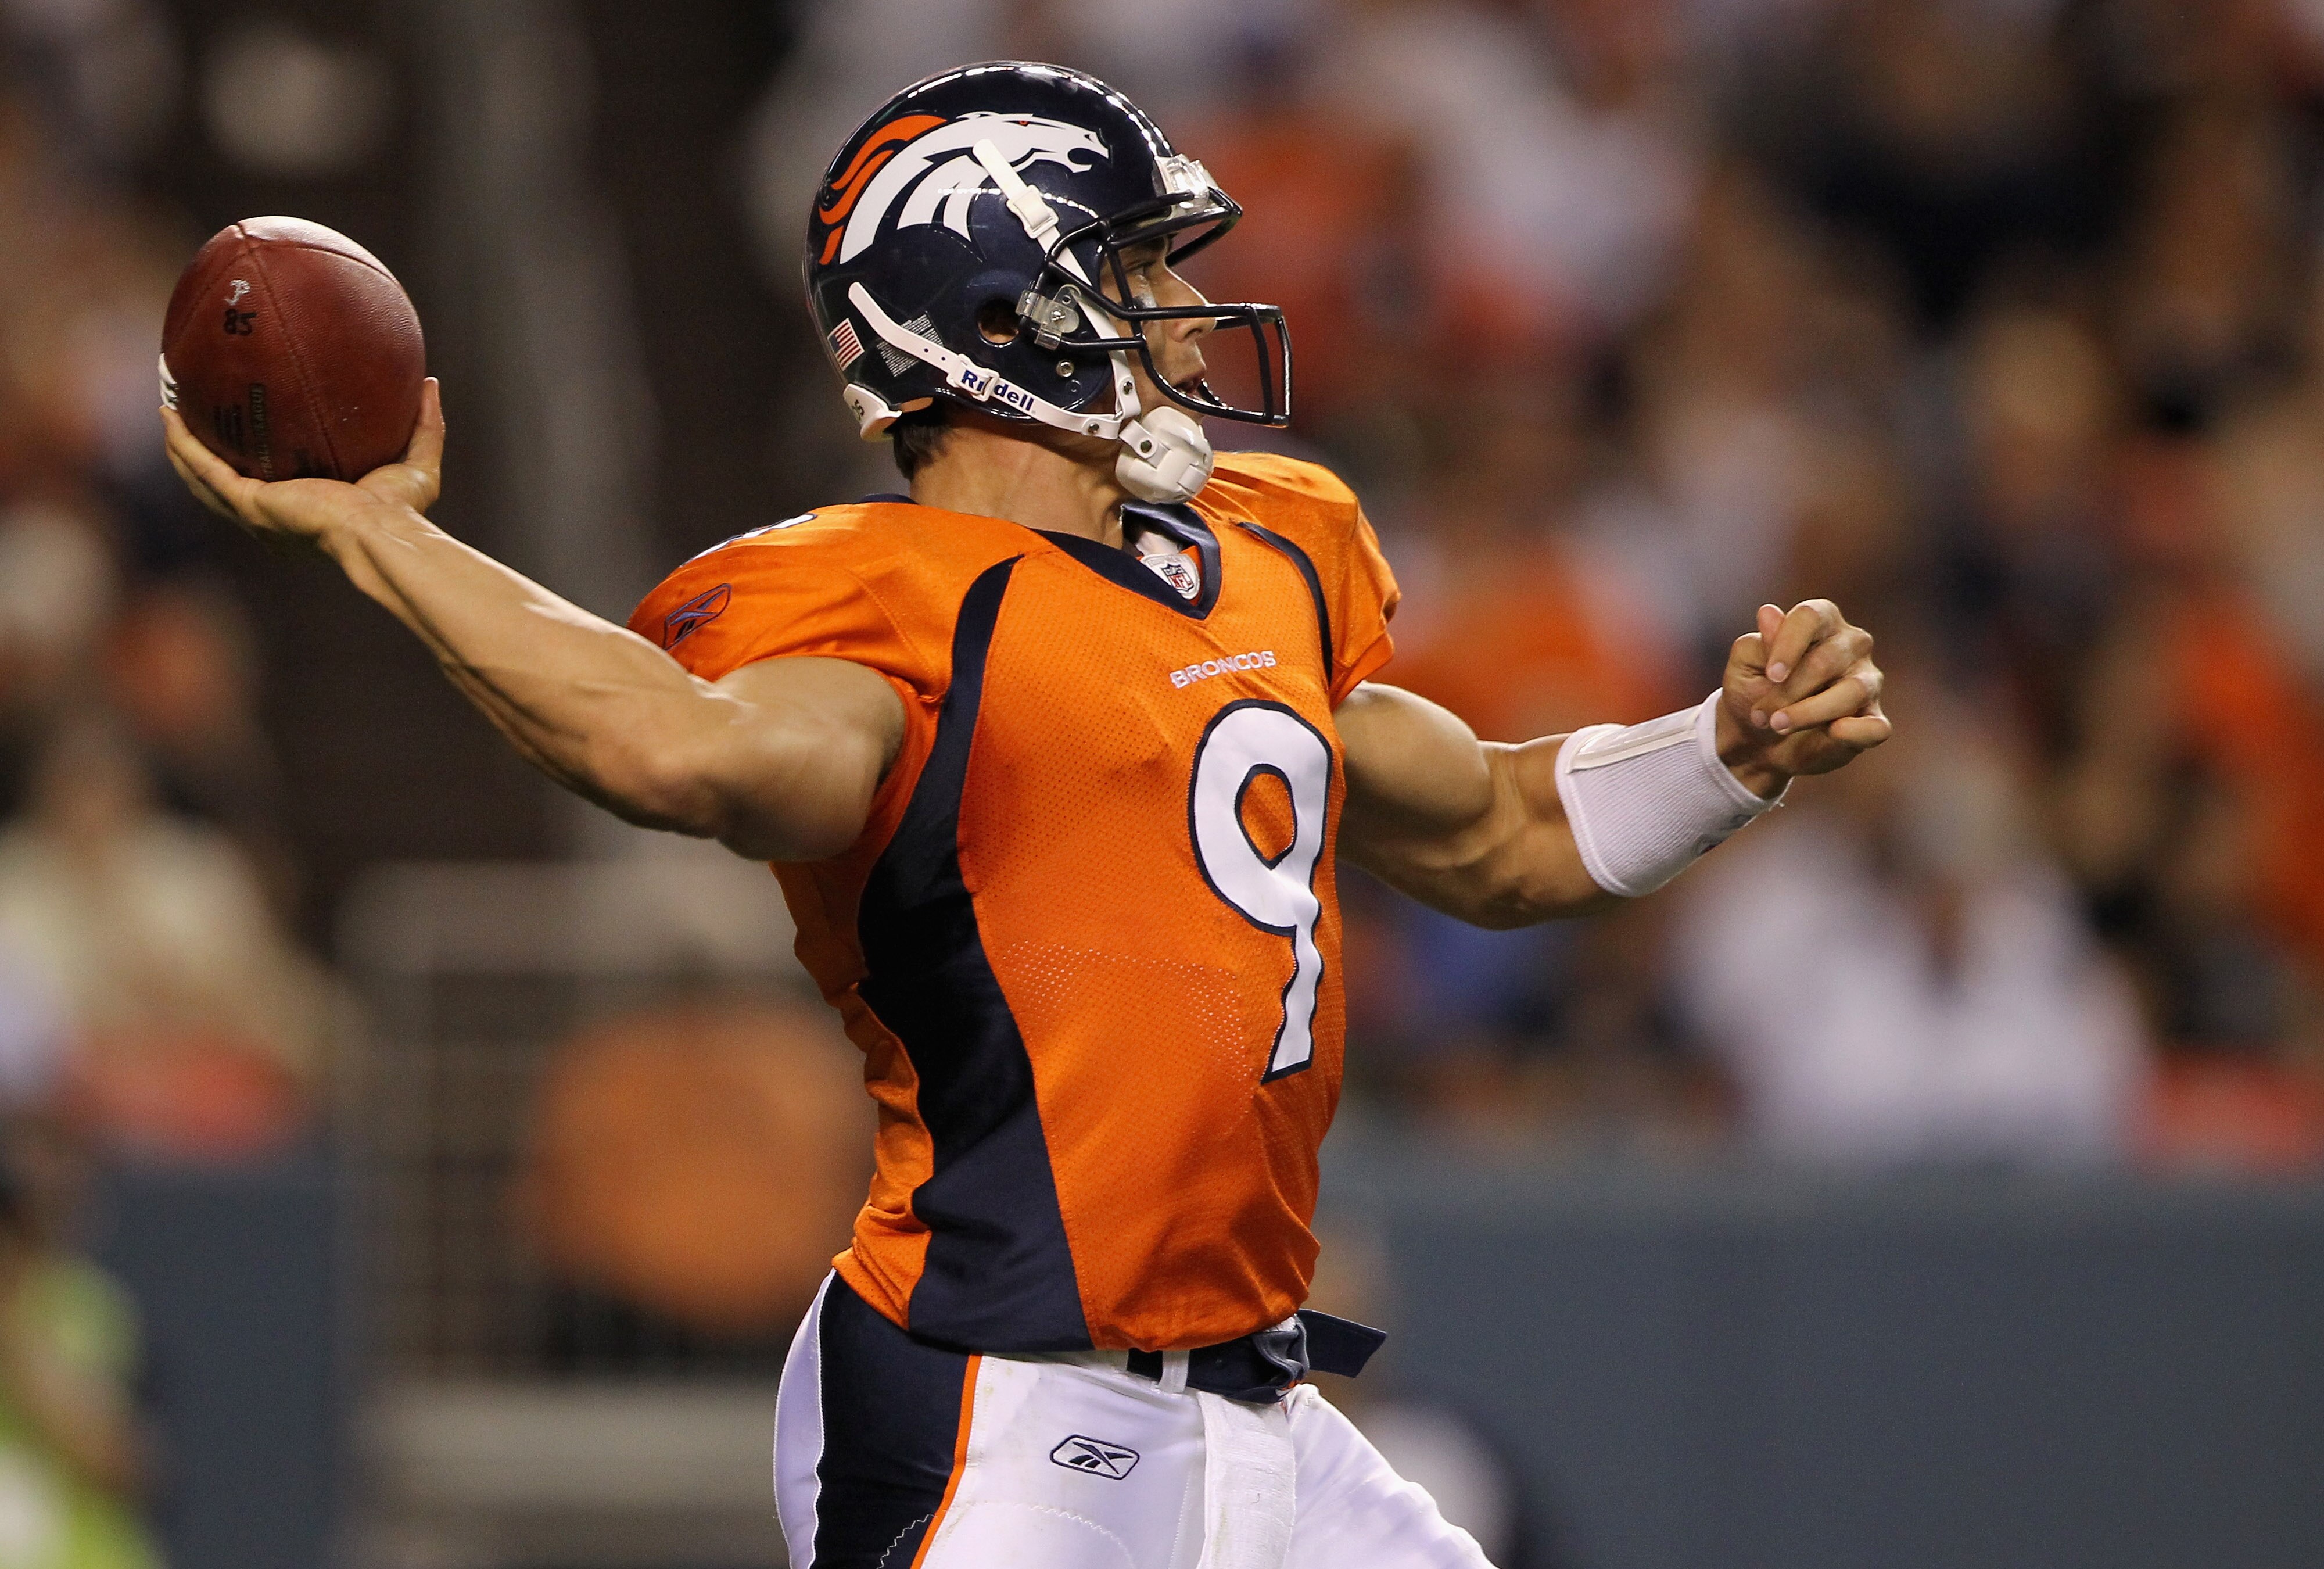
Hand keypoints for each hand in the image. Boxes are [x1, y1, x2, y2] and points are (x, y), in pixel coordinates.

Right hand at [160, 378, 444, 548]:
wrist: (383, 532)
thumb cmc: (403, 511)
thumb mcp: (417, 461)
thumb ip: (426, 424)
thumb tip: (430, 383)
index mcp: (304, 509)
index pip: (271, 484)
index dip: (253, 458)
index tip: (246, 427)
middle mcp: (274, 515)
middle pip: (225, 482)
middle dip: (202, 450)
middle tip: (189, 413)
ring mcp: (257, 512)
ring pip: (204, 477)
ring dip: (181, 446)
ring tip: (166, 410)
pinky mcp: (250, 504)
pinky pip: (205, 469)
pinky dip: (184, 445)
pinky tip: (169, 416)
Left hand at [1716, 599, 1889, 795]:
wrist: (1757, 739)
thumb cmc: (1753, 691)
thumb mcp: (1745, 667)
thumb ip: (1758, 644)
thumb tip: (1767, 612)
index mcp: (1821, 620)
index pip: (1811, 617)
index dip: (1789, 644)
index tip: (1772, 676)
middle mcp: (1852, 644)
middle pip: (1826, 661)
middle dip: (1788, 692)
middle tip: (1760, 715)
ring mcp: (1867, 681)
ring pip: (1853, 691)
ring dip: (1810, 713)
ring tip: (1779, 726)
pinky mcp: (1872, 719)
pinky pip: (1876, 726)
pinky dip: (1856, 731)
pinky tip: (1834, 732)